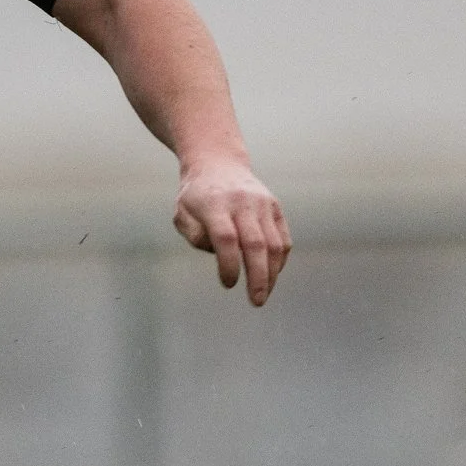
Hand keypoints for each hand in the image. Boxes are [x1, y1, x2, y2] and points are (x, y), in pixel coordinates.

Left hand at [173, 160, 291, 306]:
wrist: (218, 164)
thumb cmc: (195, 197)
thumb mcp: (182, 214)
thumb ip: (195, 236)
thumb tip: (220, 255)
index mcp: (215, 204)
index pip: (226, 238)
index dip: (229, 264)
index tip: (228, 284)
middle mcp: (242, 203)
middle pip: (255, 244)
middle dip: (258, 277)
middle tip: (256, 301)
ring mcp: (262, 204)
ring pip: (275, 243)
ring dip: (272, 274)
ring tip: (264, 294)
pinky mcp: (275, 207)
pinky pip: (283, 238)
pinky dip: (281, 260)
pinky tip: (272, 275)